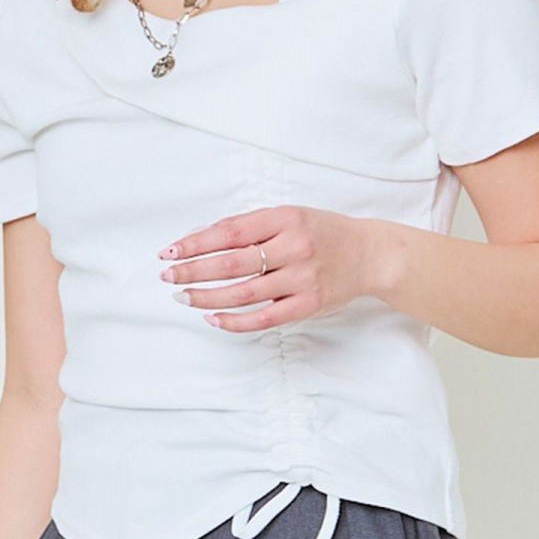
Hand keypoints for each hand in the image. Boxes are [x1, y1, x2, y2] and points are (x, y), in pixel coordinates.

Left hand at [157, 205, 383, 331]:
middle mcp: (294, 247)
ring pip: (243, 293)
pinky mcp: (308, 304)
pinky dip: (234, 321)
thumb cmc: (322, 233)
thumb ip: (251, 227)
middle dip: (193, 271)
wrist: (370, 254)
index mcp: (285, 218)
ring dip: (207, 297)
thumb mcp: (289, 216)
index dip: (196, 242)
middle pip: (232, 263)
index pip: (229, 232)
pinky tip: (213, 319)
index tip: (170, 252)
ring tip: (184, 297)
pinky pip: (264, 318)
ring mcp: (302, 278)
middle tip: (168, 277)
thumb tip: (201, 238)